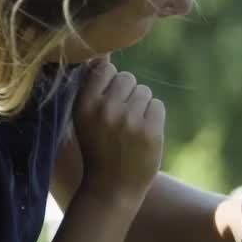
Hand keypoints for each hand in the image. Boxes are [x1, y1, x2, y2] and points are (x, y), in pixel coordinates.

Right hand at [71, 57, 163, 198]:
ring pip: (144, 91)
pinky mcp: (150, 130)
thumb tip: (103, 52)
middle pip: (128, 78)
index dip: (110, 84)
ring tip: (130, 129)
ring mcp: (128, 120)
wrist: (112, 188)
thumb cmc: (98, 147)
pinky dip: (154, 118)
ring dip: (141, 107)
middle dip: (128, 95)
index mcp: (84, 104)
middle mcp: (105, 109)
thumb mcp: (85, 118)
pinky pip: (157, 105)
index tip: (108, 103)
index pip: (105, 69)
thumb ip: (93, 86)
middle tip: (120, 120)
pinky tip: (142, 135)